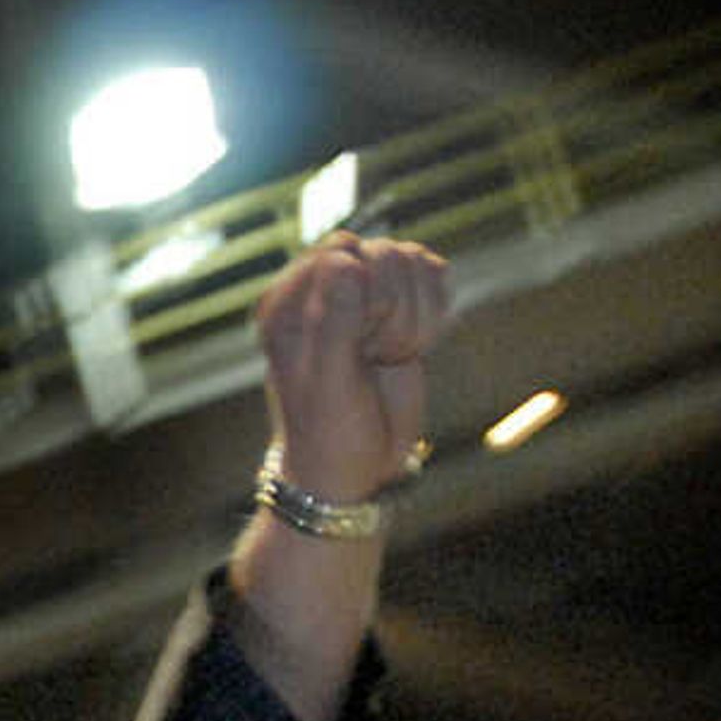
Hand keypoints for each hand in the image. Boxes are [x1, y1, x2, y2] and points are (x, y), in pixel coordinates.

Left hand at [253, 231, 448, 501]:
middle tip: (374, 355)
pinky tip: (410, 347)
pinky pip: (433, 272)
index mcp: (287, 304)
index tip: (360, 346)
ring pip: (412, 260)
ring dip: (415, 316)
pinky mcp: (399, 303)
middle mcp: (321, 290)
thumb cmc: (330, 433)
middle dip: (394, 308)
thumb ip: (337, 322)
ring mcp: (362, 293)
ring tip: (387, 356)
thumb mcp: (330, 384)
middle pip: (383, 252)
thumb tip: (347, 260)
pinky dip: (434, 312)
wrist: (355, 467)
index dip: (366, 295)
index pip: (342, 253)